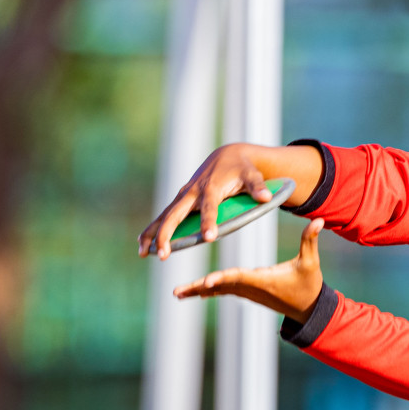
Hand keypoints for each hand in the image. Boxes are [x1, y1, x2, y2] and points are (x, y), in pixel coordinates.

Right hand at [139, 143, 272, 259]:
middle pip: (176, 215)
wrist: (227, 156)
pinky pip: (164, 216)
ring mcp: (184, 196)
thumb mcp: (252, 175)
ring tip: (143, 253)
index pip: (209, 208)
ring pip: (164, 216)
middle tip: (163, 254)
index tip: (209, 238)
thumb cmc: (242, 169)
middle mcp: (193, 193)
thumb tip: (265, 197)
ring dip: (153, 234)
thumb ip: (258, 186)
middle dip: (168, 234)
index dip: (209, 222)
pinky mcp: (181, 200)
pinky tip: (144, 245)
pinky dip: (153, 229)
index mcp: (211, 188)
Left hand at [173, 218, 327, 322]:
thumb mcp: (311, 262)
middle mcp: (251, 288)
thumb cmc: (309, 285)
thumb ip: (310, 240)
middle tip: (178, 291)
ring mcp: (248, 292)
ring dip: (197, 291)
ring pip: (219, 290)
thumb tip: (319, 220)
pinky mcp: (248, 293)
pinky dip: (208, 290)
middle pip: (221, 286)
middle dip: (199, 288)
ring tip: (177, 293)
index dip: (222, 278)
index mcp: (263, 279)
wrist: (309, 309)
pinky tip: (193, 291)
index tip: (206, 282)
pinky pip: (224, 291)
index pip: (239, 277)